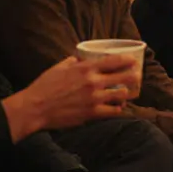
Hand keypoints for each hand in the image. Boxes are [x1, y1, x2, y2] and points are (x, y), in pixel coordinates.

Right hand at [6, 55, 137, 137]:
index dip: (127, 60)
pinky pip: (113, 111)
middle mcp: (93, 82)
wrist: (35, 108)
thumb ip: (74, 62)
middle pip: (124, 78)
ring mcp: (94, 99)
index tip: (133, 60)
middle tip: (136, 77)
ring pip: (122, 95)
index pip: (114, 61)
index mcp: (85, 68)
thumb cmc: (45, 86)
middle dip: (134, 77)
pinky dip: (117, 108)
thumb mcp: (59, 67)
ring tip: (129, 93)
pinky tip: (117, 107)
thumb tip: (81, 58)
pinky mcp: (92, 113)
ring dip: (127, 94)